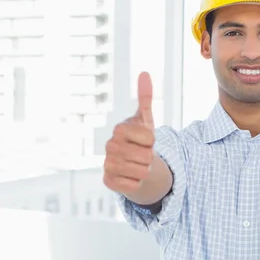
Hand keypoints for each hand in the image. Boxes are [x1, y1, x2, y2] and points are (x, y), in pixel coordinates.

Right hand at [103, 72, 154, 193]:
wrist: (134, 163)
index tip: (146, 140)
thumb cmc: (141, 139)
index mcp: (120, 129)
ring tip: (138, 165)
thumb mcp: (146, 120)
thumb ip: (145, 97)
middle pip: (146, 156)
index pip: (149, 138)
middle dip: (150, 158)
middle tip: (143, 154)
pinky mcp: (108, 181)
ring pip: (141, 172)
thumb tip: (144, 73)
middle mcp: (110, 145)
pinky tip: (131, 176)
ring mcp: (107, 164)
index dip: (153, 141)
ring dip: (145, 171)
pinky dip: (138, 183)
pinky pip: (133, 185)